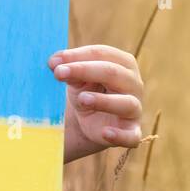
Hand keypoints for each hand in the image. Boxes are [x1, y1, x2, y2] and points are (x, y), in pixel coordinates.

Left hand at [49, 44, 143, 162]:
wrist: (90, 120)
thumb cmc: (87, 90)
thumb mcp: (77, 79)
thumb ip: (69, 70)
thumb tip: (54, 62)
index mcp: (123, 63)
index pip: (103, 53)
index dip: (78, 55)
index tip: (54, 61)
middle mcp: (134, 83)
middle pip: (113, 73)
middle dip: (85, 71)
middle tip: (59, 73)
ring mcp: (135, 108)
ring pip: (126, 103)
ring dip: (104, 101)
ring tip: (82, 99)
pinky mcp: (132, 131)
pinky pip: (131, 136)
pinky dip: (120, 136)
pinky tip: (106, 133)